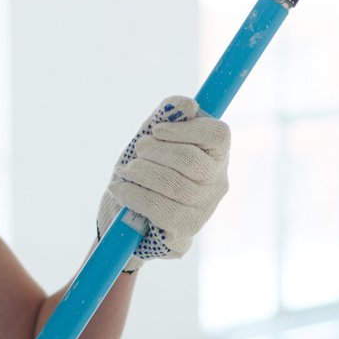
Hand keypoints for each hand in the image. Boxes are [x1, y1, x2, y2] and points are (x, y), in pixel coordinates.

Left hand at [96, 96, 230, 271]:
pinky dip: (133, 195)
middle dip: (154, 151)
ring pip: (174, 185)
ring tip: (125, 170)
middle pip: (190, 160)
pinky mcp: (183, 234)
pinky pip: (160, 210)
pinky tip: (120, 189)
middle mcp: (217, 184)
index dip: (185, 129)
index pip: (218, 135)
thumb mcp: (152, 136)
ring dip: (140, 173)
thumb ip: (167, 114)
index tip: (157, 130)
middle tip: (138, 150)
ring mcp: (203, 212)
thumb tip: (188, 104)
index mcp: (216, 155)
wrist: (125, 216)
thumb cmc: (145, 169)